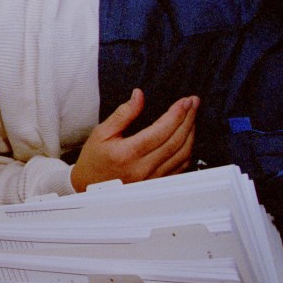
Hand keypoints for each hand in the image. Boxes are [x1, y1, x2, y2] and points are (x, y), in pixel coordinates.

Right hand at [71, 88, 198, 191]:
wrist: (89, 186)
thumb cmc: (94, 160)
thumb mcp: (102, 133)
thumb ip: (123, 114)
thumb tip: (138, 95)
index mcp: (127, 153)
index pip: (160, 131)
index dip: (176, 114)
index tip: (184, 101)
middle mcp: (142, 168)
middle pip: (176, 141)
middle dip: (188, 118)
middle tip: (193, 103)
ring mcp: (152, 178)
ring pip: (182, 154)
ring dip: (191, 133)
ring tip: (192, 117)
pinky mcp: (157, 183)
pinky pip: (181, 166)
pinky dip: (188, 149)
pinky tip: (188, 137)